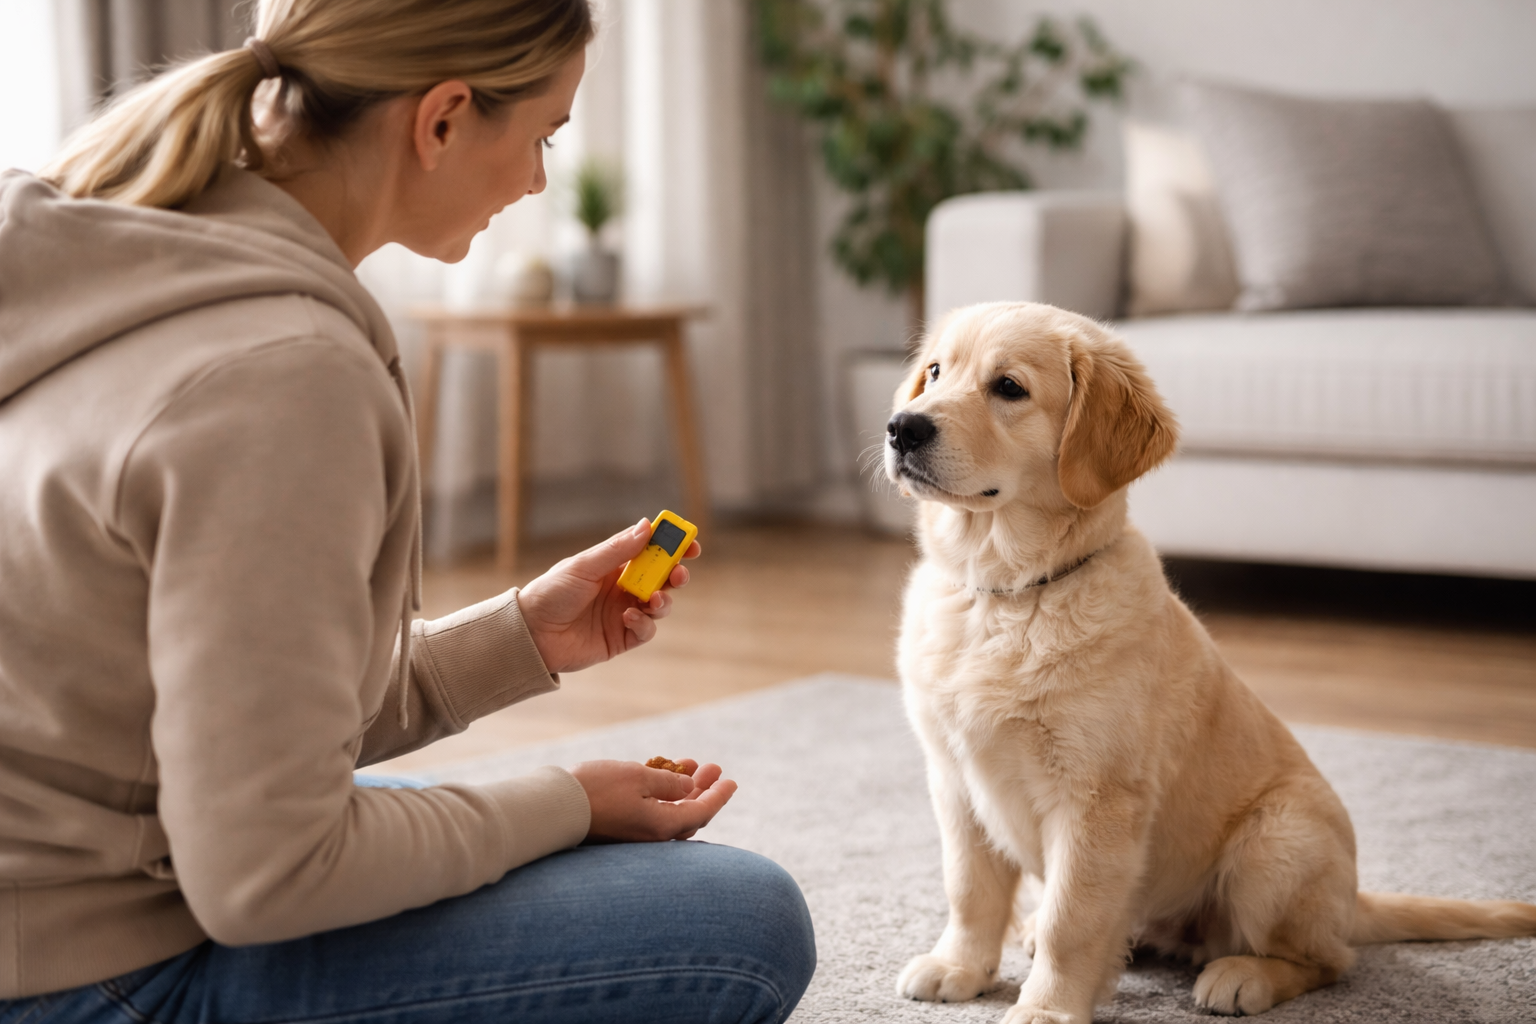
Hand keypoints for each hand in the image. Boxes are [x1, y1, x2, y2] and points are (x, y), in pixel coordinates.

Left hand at [517, 519, 701, 673]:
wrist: (531, 634)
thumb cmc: (551, 592)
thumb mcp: (584, 566)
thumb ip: (617, 549)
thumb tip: (647, 526)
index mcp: (614, 565)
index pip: (650, 551)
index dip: (672, 546)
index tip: (690, 543)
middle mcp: (623, 587)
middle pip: (662, 578)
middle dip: (676, 574)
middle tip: (679, 574)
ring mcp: (624, 612)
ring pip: (660, 604)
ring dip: (664, 600)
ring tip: (654, 600)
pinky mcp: (622, 638)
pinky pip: (646, 630)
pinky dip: (644, 623)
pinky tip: (628, 619)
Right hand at [570, 759, 736, 842]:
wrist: (555, 807)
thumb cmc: (597, 789)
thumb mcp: (639, 777)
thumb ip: (669, 783)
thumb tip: (688, 788)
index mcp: (662, 826)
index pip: (702, 812)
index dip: (719, 795)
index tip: (731, 780)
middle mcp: (652, 837)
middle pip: (689, 815)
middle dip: (703, 790)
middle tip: (713, 768)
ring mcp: (636, 836)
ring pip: (671, 814)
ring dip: (684, 790)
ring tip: (692, 765)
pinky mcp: (622, 831)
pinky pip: (653, 814)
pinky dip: (663, 795)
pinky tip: (664, 776)